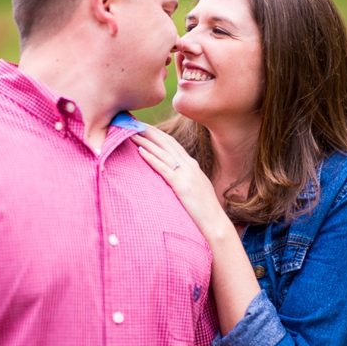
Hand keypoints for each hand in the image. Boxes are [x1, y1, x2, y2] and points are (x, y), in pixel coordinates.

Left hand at [132, 126, 229, 240]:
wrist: (215, 223)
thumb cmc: (204, 210)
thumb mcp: (196, 188)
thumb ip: (185, 178)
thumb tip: (173, 176)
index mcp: (193, 166)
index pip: (172, 144)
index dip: (157, 134)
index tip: (143, 127)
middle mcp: (190, 166)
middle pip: (167, 143)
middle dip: (149, 131)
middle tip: (133, 122)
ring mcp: (187, 175)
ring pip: (163, 152)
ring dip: (146, 141)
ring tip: (131, 132)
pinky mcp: (182, 186)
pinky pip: (164, 168)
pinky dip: (151, 158)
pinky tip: (140, 151)